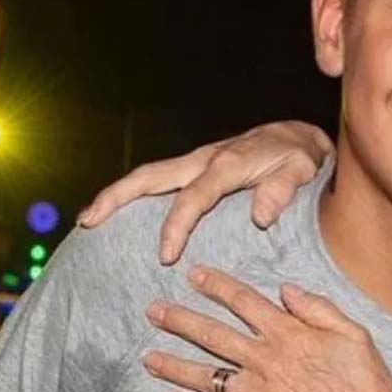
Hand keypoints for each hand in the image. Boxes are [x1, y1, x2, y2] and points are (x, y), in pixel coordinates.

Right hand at [79, 121, 333, 263]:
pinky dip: (134, 194)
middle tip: (89, 222)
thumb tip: (262, 217)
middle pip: (152, 176)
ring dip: (117, 194)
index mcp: (228, 164)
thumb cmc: (299, 156)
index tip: (165, 256)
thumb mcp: (302, 170)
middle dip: (117, 196)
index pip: (194, 196)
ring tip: (89, 219)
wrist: (298, 135)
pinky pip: (160, 179)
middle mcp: (205, 159)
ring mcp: (197, 161)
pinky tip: (118, 214)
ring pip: (149, 175)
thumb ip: (283, 190)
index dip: (177, 225)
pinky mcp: (196, 166)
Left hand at [142, 267, 391, 391]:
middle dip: (180, 320)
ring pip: (204, 376)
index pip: (244, 302)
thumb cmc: (368, 387)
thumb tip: (286, 290)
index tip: (195, 275)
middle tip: (153, 311)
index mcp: (289, 335)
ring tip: (148, 357)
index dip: (218, 286)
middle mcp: (265, 362)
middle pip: (213, 335)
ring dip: (174, 365)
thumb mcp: (356, 335)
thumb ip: (319, 309)